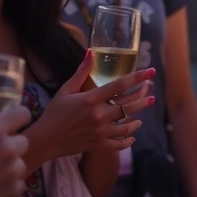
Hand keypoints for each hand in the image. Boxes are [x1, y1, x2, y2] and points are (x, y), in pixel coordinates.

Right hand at [0, 85, 31, 196]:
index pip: (23, 113)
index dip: (17, 116)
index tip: (8, 122)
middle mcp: (8, 148)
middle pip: (23, 139)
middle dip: (12, 141)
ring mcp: (12, 171)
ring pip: (21, 162)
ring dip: (11, 163)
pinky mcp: (12, 191)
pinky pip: (19, 183)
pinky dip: (9, 183)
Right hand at [40, 50, 156, 157]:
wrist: (45, 140)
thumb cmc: (54, 112)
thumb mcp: (66, 89)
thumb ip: (81, 72)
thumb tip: (91, 52)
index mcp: (91, 99)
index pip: (120, 85)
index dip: (137, 77)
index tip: (151, 71)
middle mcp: (99, 115)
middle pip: (128, 106)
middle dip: (142, 98)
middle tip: (151, 94)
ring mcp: (100, 132)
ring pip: (126, 126)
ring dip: (137, 120)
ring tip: (142, 117)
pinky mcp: (98, 145)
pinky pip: (118, 144)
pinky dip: (127, 141)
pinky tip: (132, 137)